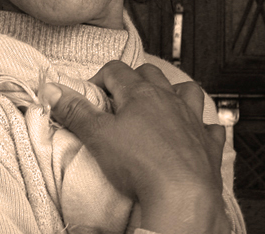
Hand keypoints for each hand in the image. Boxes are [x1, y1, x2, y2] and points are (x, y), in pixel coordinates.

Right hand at [41, 60, 228, 233]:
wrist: (182, 194)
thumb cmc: (140, 164)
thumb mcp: (97, 135)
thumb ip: (75, 111)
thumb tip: (52, 90)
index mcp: (141, 94)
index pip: (116, 70)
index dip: (100, 78)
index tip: (90, 93)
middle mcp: (169, 100)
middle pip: (151, 74)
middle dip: (134, 79)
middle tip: (119, 97)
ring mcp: (192, 121)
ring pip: (188, 92)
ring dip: (175, 92)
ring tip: (162, 102)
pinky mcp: (208, 145)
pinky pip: (212, 127)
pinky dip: (204, 126)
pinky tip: (197, 131)